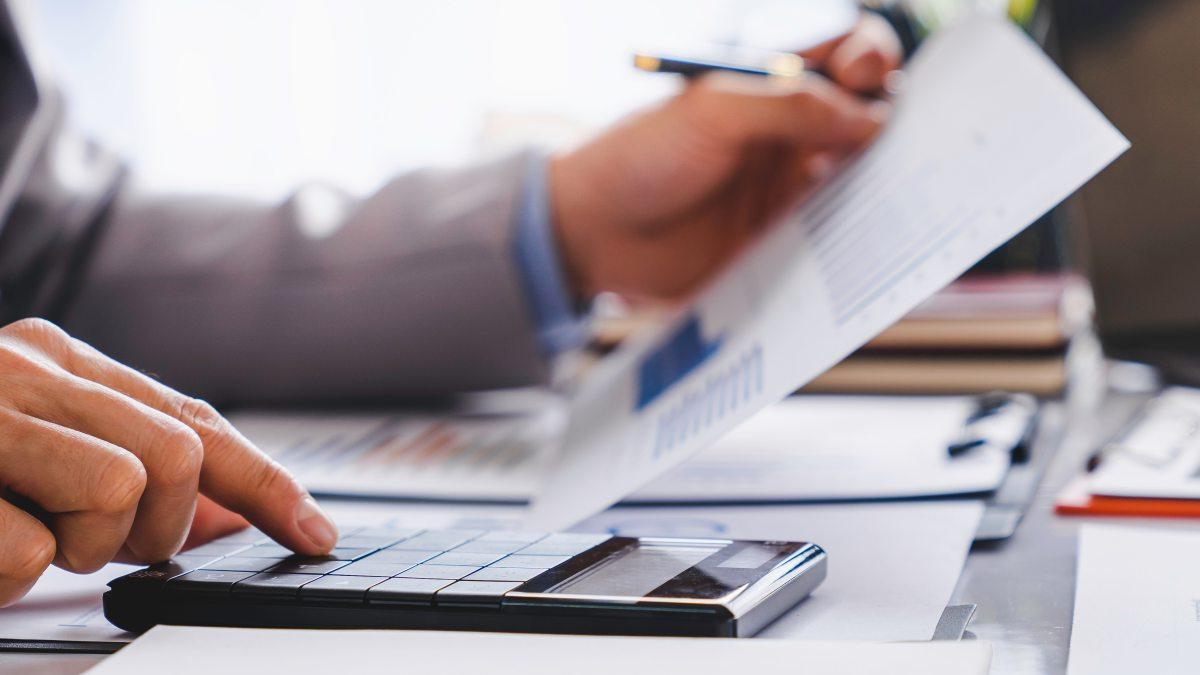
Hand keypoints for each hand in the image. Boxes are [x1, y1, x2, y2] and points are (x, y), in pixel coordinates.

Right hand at [0, 318, 336, 605]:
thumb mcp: (42, 445)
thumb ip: (133, 464)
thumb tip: (230, 515)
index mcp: (59, 359)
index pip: (195, 419)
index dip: (266, 483)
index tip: (315, 532)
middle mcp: (26, 372)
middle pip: (176, 456)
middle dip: (154, 525)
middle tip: (89, 536)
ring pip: (116, 492)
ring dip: (79, 547)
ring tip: (22, 527)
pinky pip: (31, 554)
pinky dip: (11, 576)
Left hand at [550, 14, 901, 301]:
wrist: (594, 231)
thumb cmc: (642, 155)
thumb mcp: (716, 113)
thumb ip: (793, 108)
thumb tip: (872, 117)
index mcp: (770, 82)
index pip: (842, 52)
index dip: (868, 56)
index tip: (867, 76)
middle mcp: (786, 127)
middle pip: (862, 111)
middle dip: (892, 118)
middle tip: (904, 137)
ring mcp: (785, 181)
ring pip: (857, 170)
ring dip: (882, 175)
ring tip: (903, 184)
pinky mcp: (780, 234)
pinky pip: (833, 226)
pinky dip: (859, 226)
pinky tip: (874, 230)